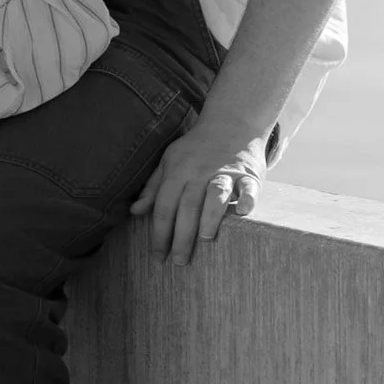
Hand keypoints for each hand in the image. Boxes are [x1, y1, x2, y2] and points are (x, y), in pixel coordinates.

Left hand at [129, 127, 265, 267]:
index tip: (158, 257)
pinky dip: (247, 199)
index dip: (159, 234)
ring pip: (215, 195)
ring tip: (205, 239)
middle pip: (187, 207)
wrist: (231, 121)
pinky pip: (248, 187)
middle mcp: (199, 172)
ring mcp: (225, 172)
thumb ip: (153, 187)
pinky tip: (243, 212)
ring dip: (209, 217)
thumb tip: (134, 212)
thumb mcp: (169, 161)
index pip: (164, 207)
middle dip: (181, 236)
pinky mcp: (248, 174)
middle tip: (179, 262)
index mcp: (177, 172)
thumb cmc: (196, 148)